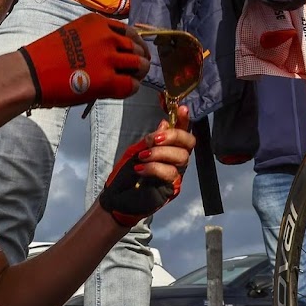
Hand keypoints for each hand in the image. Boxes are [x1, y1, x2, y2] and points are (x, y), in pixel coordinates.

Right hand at [19, 13, 149, 107]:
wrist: (31, 73)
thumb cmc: (45, 56)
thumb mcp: (73, 34)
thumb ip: (94, 38)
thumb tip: (111, 50)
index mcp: (98, 23)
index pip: (128, 31)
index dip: (133, 43)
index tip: (133, 51)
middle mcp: (107, 36)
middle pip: (137, 47)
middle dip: (140, 57)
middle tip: (139, 67)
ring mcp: (109, 58)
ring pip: (140, 64)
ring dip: (140, 72)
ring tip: (134, 78)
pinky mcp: (107, 80)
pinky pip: (131, 84)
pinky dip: (131, 87)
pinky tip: (124, 89)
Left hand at [99, 106, 194, 226]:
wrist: (117, 197)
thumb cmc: (126, 173)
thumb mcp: (136, 150)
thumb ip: (152, 139)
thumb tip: (165, 123)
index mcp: (168, 147)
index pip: (182, 131)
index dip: (184, 120)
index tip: (182, 108)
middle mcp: (176, 159)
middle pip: (188, 143)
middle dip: (172, 136)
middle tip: (153, 139)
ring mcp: (176, 173)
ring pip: (181, 157)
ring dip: (160, 153)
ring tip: (142, 156)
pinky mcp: (172, 187)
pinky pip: (171, 173)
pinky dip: (155, 168)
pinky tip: (140, 168)